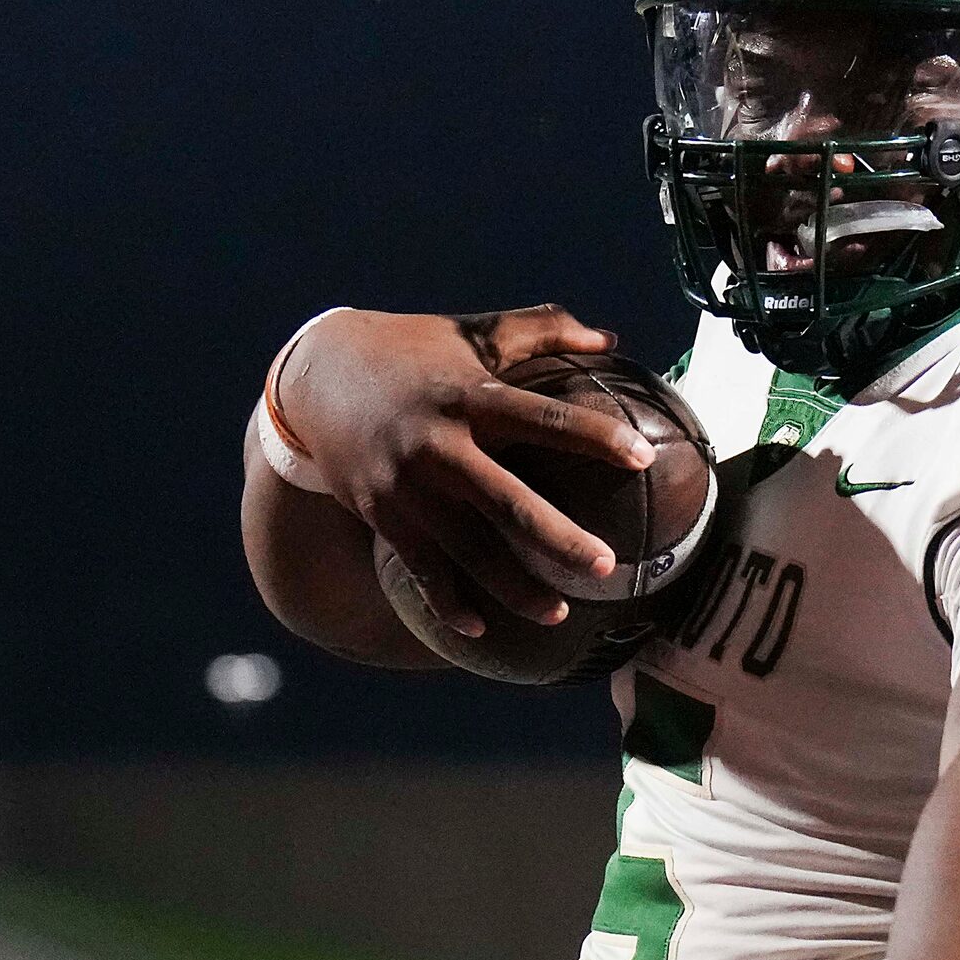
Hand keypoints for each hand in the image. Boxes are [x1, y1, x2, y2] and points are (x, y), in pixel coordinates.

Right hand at [277, 305, 653, 634]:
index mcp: (469, 396)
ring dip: (513, 588)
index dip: (594, 436)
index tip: (643, 456)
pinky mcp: (382, 515)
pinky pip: (421, 568)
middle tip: (607, 566)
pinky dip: (447, 602)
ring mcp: (407, 487)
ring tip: (560, 614)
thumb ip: (541, 330)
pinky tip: (480, 630)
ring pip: (467, 549)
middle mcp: (438, 446)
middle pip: (507, 502)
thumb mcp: (471, 332)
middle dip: (557, 539)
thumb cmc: (413, 352)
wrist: (316, 377)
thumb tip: (611, 338)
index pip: (542, 418)